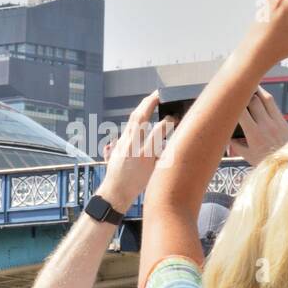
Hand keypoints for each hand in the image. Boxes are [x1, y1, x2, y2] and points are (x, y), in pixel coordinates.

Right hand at [97, 91, 170, 210]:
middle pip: (139, 118)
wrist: (115, 193)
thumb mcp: (112, 159)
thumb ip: (115, 148)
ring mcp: (138, 151)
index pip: (133, 118)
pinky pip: (158, 145)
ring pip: (149, 129)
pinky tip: (174, 133)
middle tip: (161, 94)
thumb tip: (112, 143)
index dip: (143, 105)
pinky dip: (165, 137)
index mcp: (123, 141)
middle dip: (149, 103)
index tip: (153, 96)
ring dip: (162, 121)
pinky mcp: (146, 161)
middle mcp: (129, 143)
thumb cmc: (116, 176)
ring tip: (172, 115)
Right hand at [232, 87, 287, 165]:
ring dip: (255, 89)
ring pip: (264, 98)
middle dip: (244, 93)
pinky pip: (272, 103)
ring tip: (246, 83)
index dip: (233, 103)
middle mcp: (265, 125)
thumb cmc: (268, 161)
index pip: (241, 113)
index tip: (225, 98)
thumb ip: (236, 145)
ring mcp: (275, 121)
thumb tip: (225, 136)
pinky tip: (258, 91)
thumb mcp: (249, 156)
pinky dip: (264, 95)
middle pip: (253, 101)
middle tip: (235, 87)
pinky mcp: (282, 119)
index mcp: (254, 134)